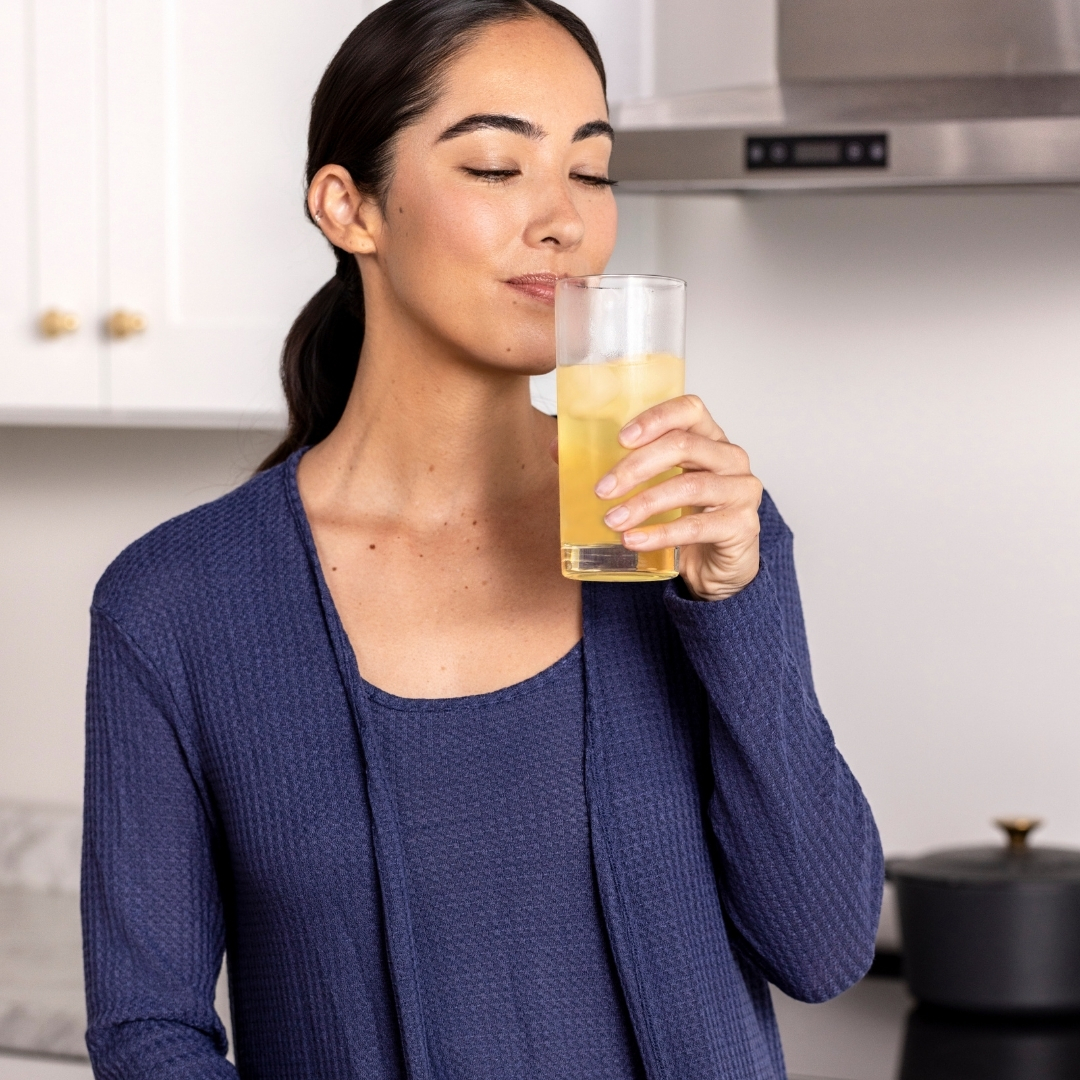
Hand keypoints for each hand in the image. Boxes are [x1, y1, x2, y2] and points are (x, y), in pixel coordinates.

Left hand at [593, 395, 762, 600]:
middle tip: (602, 489)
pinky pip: (696, 526)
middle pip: (684, 445)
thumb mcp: (653, 487)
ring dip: (643, 503)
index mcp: (710, 437)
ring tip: (612, 520)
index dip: (655, 418)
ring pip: (689, 486)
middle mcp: (731, 457)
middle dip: (636, 466)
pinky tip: (633, 540)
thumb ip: (614, 465)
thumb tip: (558, 449)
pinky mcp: (742, 525)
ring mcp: (741, 490)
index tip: (621, 438)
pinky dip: (660, 534)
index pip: (689, 409)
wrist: (718, 566)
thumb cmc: (686, 516)